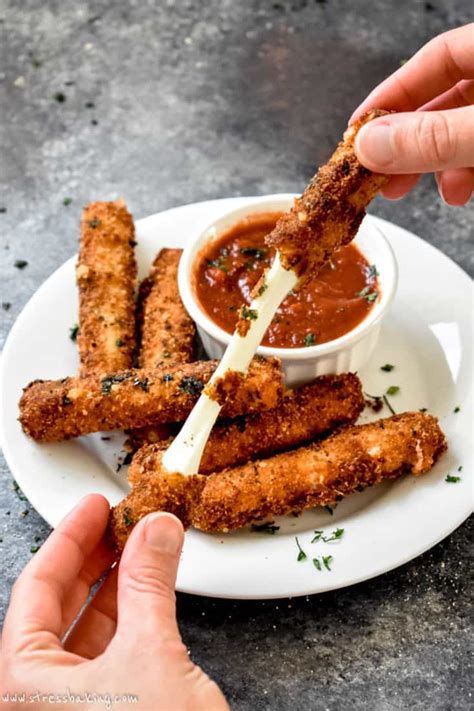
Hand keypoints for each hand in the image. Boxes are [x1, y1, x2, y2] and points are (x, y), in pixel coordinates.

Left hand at [0, 495, 227, 709]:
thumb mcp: (150, 659)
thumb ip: (151, 584)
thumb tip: (156, 530)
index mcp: (20, 686)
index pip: (36, 589)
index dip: (68, 539)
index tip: (92, 506)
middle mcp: (37, 699)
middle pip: (57, 606)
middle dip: (94, 556)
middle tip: (120, 518)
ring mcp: (72, 709)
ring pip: (88, 628)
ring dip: (119, 582)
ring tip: (143, 543)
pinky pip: (112, 650)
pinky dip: (134, 613)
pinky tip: (152, 586)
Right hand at [351, 24, 473, 204]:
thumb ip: (434, 137)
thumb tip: (372, 145)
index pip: (432, 60)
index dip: (390, 95)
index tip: (358, 131)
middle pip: (442, 100)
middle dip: (407, 142)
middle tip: (378, 174)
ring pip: (461, 130)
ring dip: (433, 164)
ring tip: (412, 189)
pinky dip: (464, 171)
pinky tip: (456, 191)